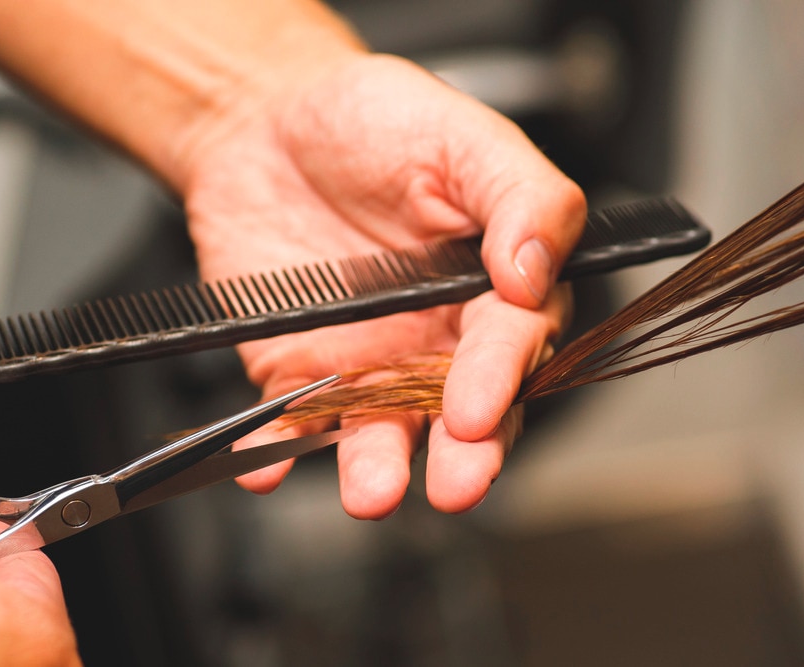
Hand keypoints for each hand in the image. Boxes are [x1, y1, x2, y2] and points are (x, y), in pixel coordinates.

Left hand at [180, 53, 584, 517]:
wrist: (266, 122)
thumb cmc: (374, 120)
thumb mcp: (461, 135)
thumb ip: (521, 197)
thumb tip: (538, 270)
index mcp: (488, 290)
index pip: (511, 346)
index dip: (499, 379)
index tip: (477, 408)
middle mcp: (433, 340)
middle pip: (458, 413)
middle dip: (462, 456)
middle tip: (455, 485)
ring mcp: (364, 362)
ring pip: (379, 429)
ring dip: (375, 466)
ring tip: (371, 492)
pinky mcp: (295, 369)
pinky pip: (288, 418)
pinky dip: (278, 445)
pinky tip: (268, 465)